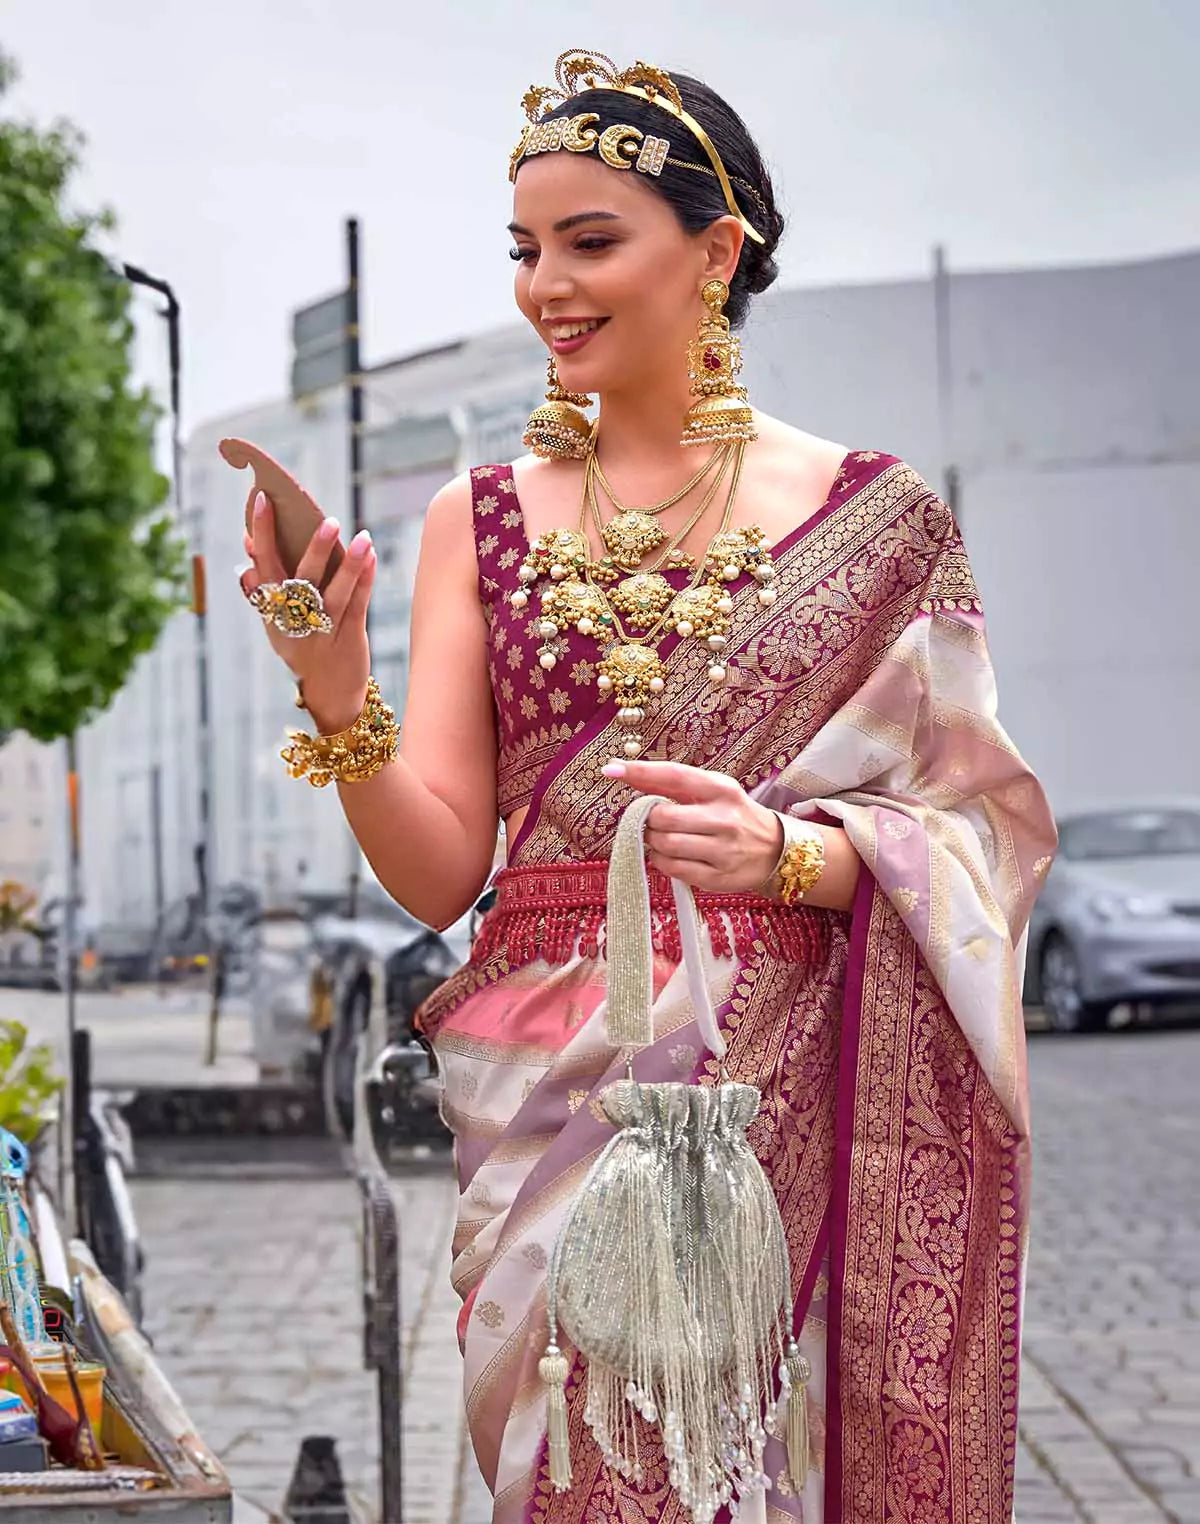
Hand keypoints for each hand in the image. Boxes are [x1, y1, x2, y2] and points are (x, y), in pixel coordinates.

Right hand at [240, 490, 375, 732]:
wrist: (329, 697)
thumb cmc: (303, 649)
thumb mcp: (276, 622)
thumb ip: (265, 584)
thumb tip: (248, 542)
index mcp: (272, 613)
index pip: (263, 567)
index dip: (261, 534)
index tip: (262, 500)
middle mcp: (294, 622)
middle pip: (300, 581)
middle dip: (313, 549)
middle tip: (327, 520)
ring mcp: (322, 632)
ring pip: (335, 594)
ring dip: (349, 565)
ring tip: (363, 537)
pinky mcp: (349, 640)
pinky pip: (358, 606)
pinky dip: (365, 581)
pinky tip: (372, 557)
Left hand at [601, 758, 782, 892]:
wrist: (774, 849)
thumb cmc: (731, 815)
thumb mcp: (709, 791)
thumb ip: (668, 783)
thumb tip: (620, 769)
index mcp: (721, 789)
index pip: (675, 776)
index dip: (641, 772)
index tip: (612, 769)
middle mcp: (724, 818)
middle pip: (663, 817)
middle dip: (649, 821)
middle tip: (655, 823)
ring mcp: (723, 850)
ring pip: (665, 845)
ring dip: (654, 843)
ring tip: (664, 839)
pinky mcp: (718, 877)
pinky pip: (673, 869)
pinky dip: (662, 862)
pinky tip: (672, 856)